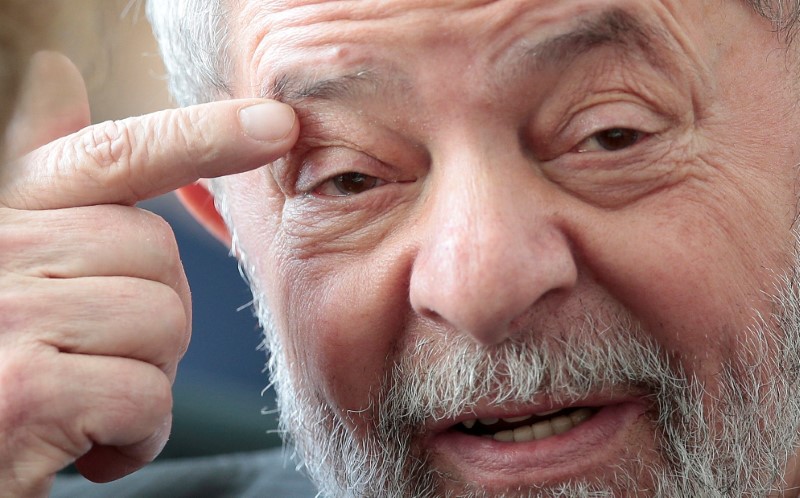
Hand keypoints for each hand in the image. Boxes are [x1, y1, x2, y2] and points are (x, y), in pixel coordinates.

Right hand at [0, 52, 297, 496]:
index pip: (112, 157)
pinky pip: (147, 396)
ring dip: (143, 381)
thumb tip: (56, 73)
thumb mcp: (13, 270)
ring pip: (163, 323)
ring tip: (85, 409)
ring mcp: (7, 317)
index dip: (202, 134)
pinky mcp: (25, 392)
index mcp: (4, 220)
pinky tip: (85, 452)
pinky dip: (136, 437)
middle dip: (153, 320)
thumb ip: (50, 188)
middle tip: (93, 364)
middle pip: (158, 257)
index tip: (277, 124)